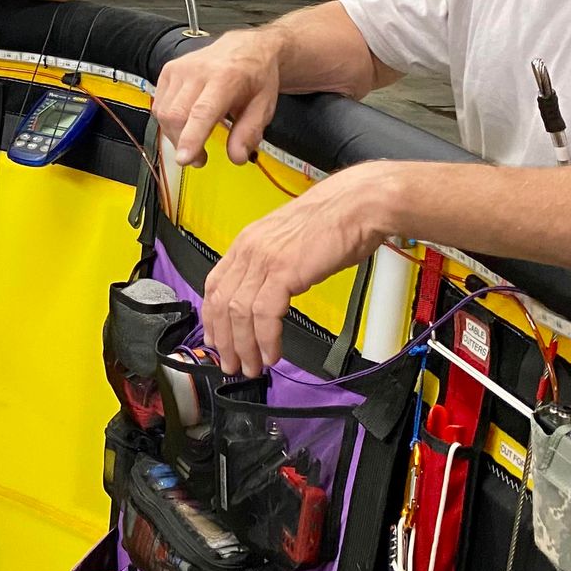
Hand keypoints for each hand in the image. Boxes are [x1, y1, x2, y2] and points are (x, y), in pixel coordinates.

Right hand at [154, 28, 284, 166]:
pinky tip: (185, 122)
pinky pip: (159, 105)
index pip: (202, 111)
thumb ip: (249, 132)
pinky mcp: (168, 71)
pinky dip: (169, 121)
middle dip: (183, 143)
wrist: (245, 49)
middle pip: (176, 115)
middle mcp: (198, 70)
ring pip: (163, 113)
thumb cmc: (254, 75)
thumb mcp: (264, 105)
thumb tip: (236, 156)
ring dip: (175, 134)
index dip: (191, 138)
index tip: (185, 158)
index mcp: (226, 77)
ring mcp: (180, 69)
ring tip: (194, 139)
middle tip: (199, 158)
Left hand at [202, 162, 399, 376]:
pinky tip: (272, 353)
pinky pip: (264, 314)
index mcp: (247, 242)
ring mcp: (264, 260)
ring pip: (238, 312)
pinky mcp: (284, 271)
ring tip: (251, 366)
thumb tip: (269, 293)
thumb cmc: (334, 221)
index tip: (217, 339)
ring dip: (243, 345)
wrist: (358, 204)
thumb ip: (273, 264)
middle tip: (230, 363)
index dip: (212, 317)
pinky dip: (265, 339)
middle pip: (221, 303)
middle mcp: (249, 250)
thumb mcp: (289, 242)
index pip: (214, 284)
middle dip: (224, 340)